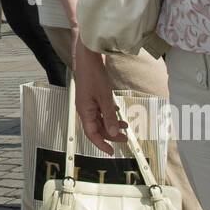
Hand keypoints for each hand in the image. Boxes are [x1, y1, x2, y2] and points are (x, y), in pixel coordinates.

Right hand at [72, 36, 127, 153]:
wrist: (88, 57)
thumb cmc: (93, 75)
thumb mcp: (105, 97)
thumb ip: (109, 116)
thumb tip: (112, 132)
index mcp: (85, 111)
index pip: (92, 134)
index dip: (101, 144)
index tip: (111, 151)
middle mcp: (85, 108)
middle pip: (97, 127)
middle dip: (110, 134)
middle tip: (124, 137)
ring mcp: (88, 102)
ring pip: (100, 119)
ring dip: (111, 123)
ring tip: (125, 125)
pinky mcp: (91, 96)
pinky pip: (100, 110)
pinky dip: (109, 113)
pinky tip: (117, 111)